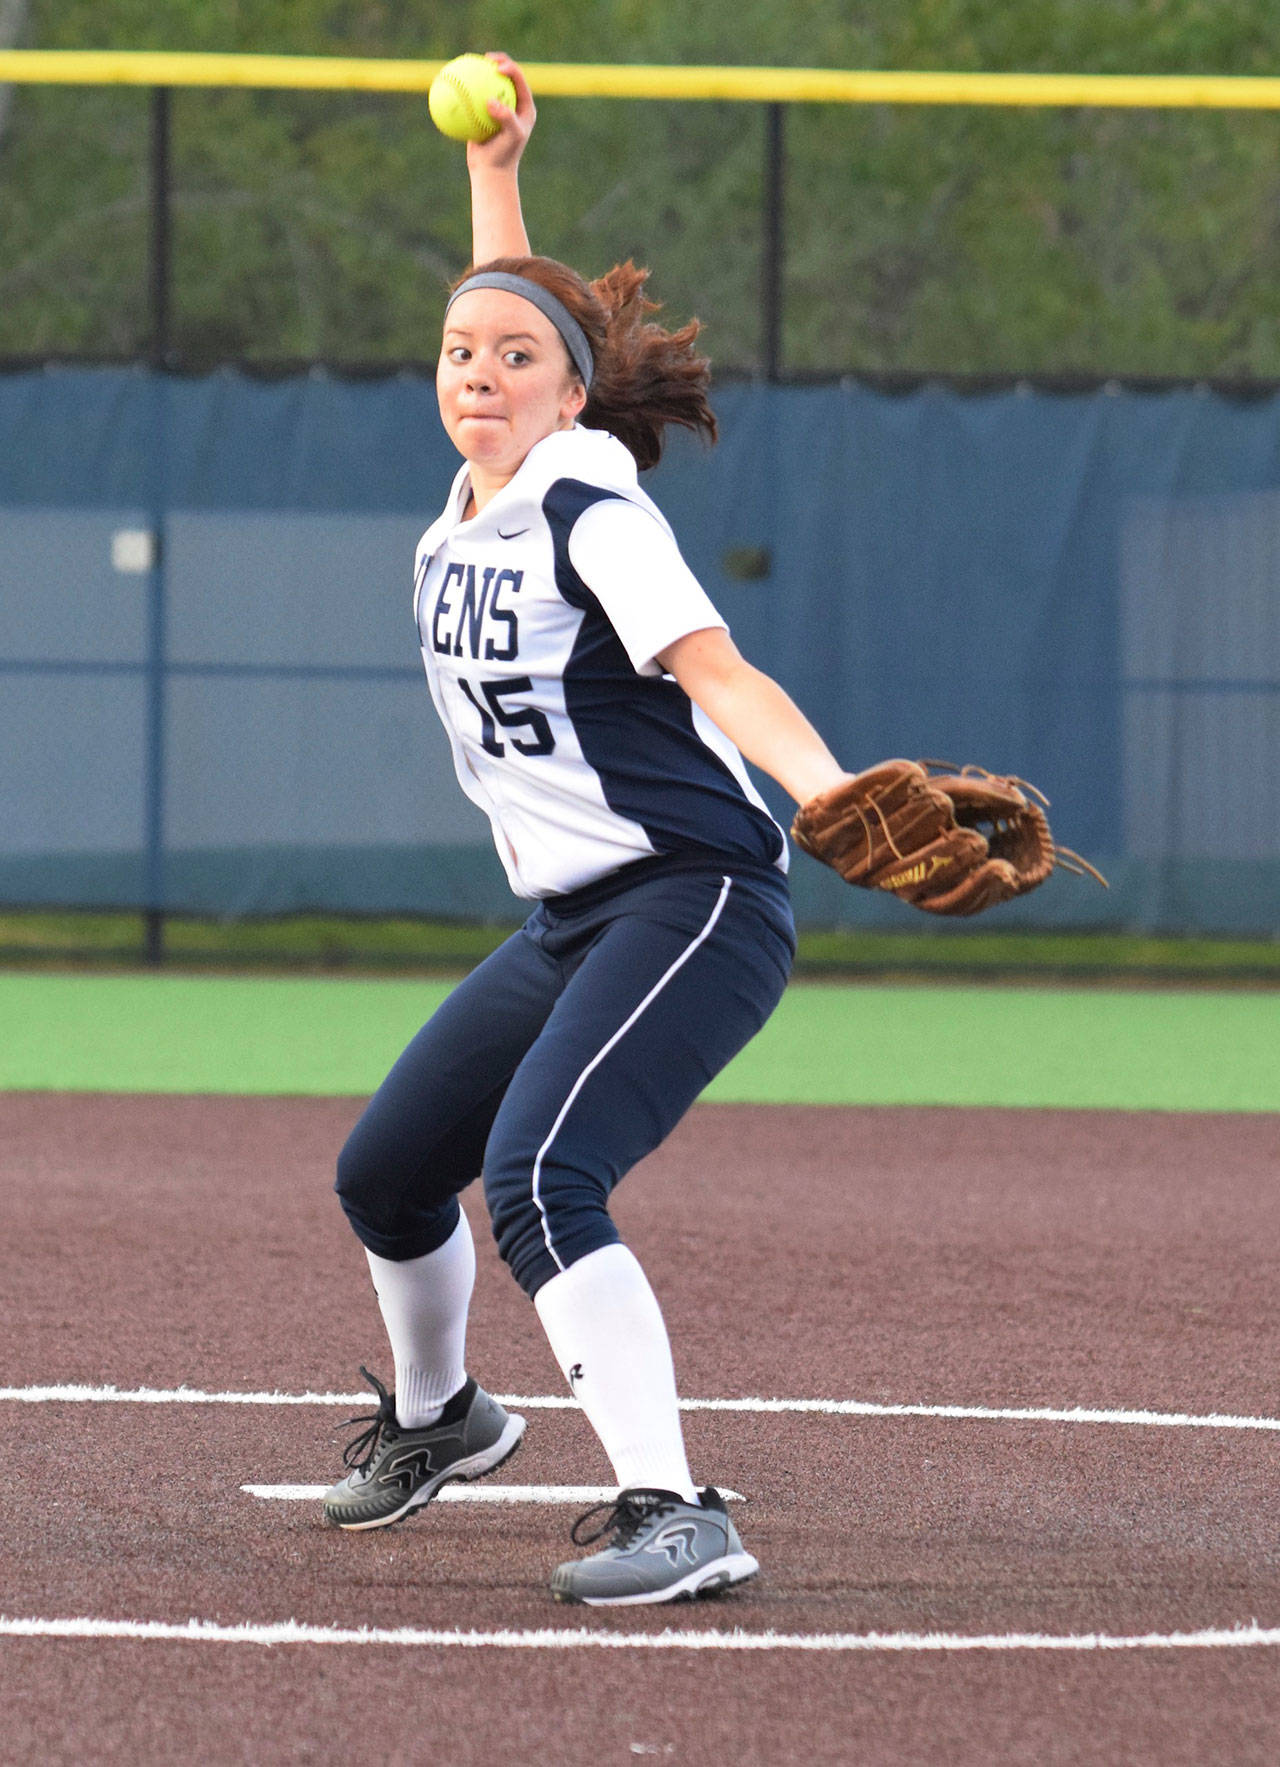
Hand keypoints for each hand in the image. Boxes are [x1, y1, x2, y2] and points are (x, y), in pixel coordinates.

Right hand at [466, 52, 535, 173]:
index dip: (510, 67)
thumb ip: (506, 117)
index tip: (496, 67)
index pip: (519, 80)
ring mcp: (496, 109)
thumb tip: (490, 101)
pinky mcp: (482, 115)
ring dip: (477, 73)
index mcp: (524, 106)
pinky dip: (462, 93)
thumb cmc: (504, 156)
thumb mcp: (511, 138)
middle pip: (504, 77)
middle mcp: (512, 105)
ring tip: (466, 63)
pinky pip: (471, 100)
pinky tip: (451, 85)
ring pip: (486, 86)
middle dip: (496, 62)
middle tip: (484, 58)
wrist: (491, 172)